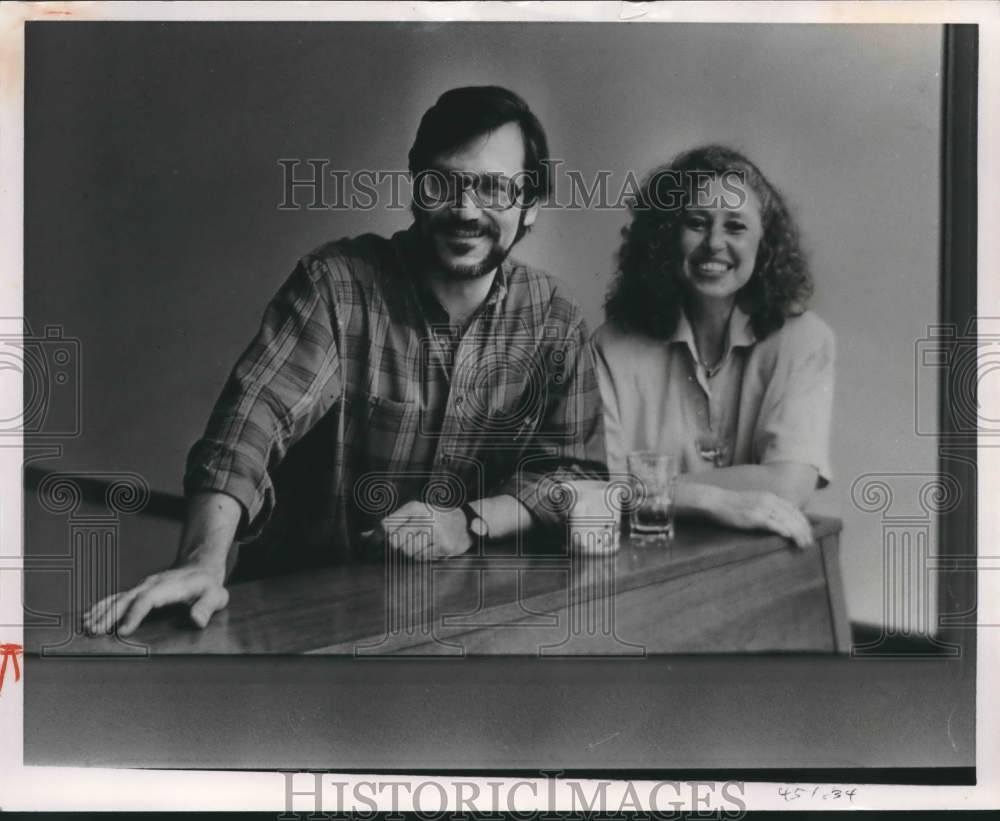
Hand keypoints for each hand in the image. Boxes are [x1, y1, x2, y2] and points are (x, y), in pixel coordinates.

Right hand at [82, 563, 228, 636]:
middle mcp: (152, 585)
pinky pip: (117, 598)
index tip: (123, 630)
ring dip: (101, 611)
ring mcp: (143, 587)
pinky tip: (89, 616)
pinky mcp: (139, 591)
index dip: (136, 614)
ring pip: (119, 598)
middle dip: (110, 615)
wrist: (200, 567)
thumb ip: (207, 606)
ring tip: (85, 626)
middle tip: (94, 631)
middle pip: (128, 599)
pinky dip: (102, 606)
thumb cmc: (208, 585)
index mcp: (170, 587)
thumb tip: (196, 620)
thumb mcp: (216, 595)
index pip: (149, 599)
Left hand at [369, 501, 472, 560]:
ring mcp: (436, 531)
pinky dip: (423, 557)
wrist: (465, 522)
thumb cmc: (432, 519)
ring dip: (410, 553)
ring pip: (408, 552)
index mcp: (415, 507)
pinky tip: (430, 548)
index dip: (376, 538)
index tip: (372, 547)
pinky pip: (422, 558)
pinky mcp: (444, 545)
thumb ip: (389, 525)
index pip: (387, 524)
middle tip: (403, 545)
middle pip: (395, 541)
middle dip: (396, 547)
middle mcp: (425, 516)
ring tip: (421, 544)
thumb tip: (363, 537)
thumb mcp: (413, 514)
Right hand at [709, 489, 813, 548]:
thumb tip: (775, 519)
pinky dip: (784, 531)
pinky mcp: (754, 517)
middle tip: (809, 542)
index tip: (809, 533)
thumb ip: (765, 508)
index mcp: (770, 497)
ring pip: (787, 521)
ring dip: (798, 534)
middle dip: (804, 530)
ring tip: (803, 545)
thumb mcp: (752, 501)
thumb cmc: (731, 504)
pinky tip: (790, 538)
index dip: (804, 522)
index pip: (794, 509)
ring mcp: (762, 508)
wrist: (715, 501)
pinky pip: (774, 524)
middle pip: (794, 516)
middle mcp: (769, 501)